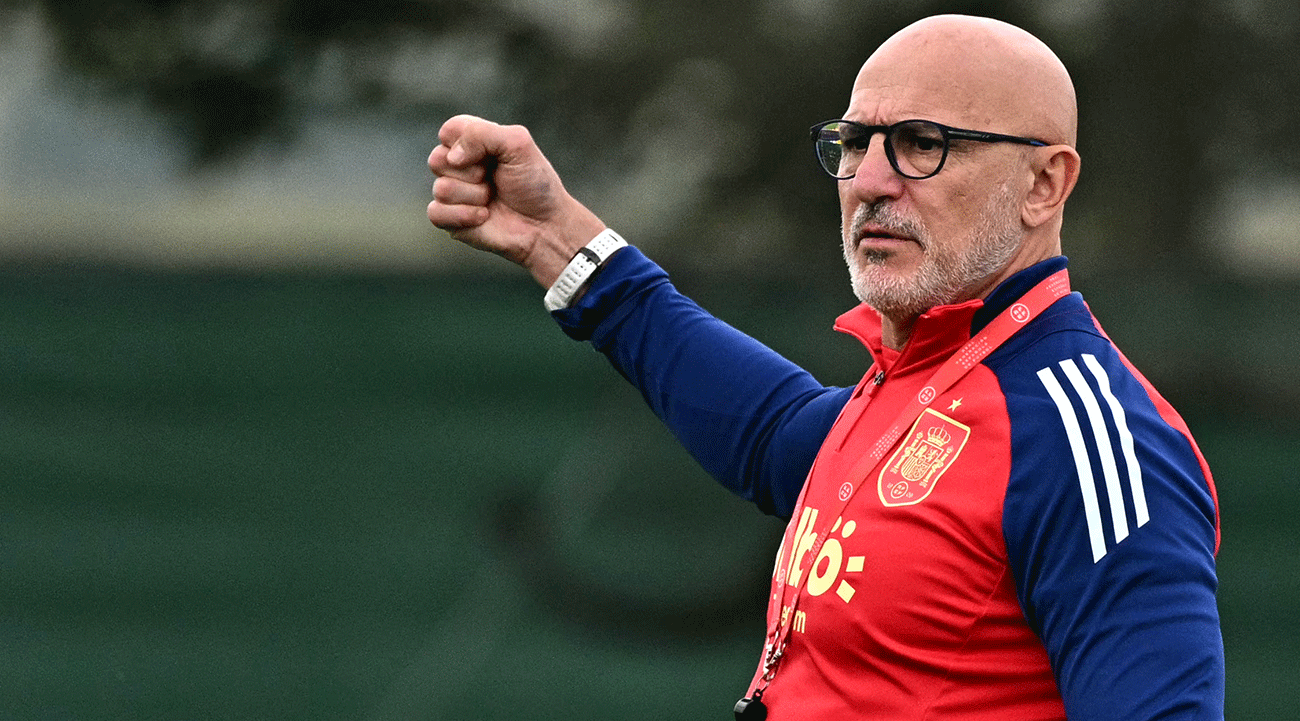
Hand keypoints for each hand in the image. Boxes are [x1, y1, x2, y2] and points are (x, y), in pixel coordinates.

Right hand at [427, 115, 605, 286]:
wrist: (545, 225)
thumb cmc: (535, 184)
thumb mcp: (518, 145)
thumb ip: (483, 134)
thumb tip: (452, 157)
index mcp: (473, 142)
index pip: (449, 130)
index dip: (468, 142)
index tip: (493, 155)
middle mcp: (458, 166)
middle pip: (437, 159)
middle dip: (472, 171)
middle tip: (494, 179)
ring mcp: (452, 193)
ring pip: (441, 188)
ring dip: (475, 196)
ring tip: (493, 198)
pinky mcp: (449, 219)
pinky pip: (436, 213)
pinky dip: (464, 215)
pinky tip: (484, 216)